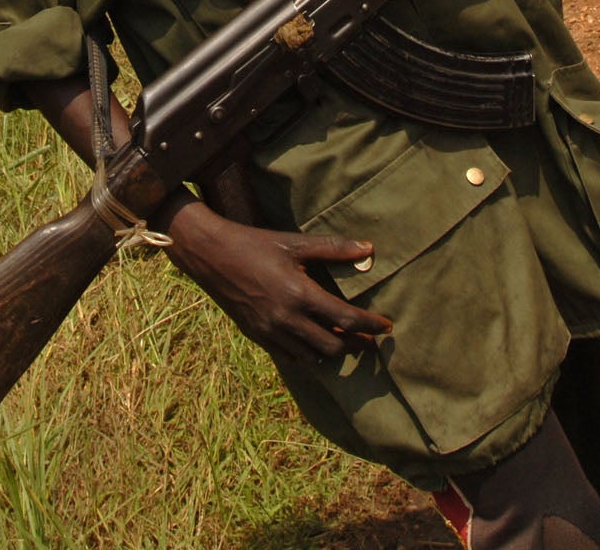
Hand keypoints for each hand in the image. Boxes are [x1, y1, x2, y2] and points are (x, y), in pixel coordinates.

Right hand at [156, 197, 390, 361]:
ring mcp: (271, 331)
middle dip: (356, 344)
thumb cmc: (255, 244)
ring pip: (312, 356)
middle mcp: (287, 319)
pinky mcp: (257, 336)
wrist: (212, 255)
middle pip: (333, 345)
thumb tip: (369, 249)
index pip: (346, 318)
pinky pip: (290, 357)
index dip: (371, 325)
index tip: (387, 326)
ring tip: (345, 341)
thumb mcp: (295, 243)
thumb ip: (334, 248)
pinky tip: (314, 344)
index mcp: (300, 294)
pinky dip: (308, 354)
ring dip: (333, 351)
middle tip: (369, 339)